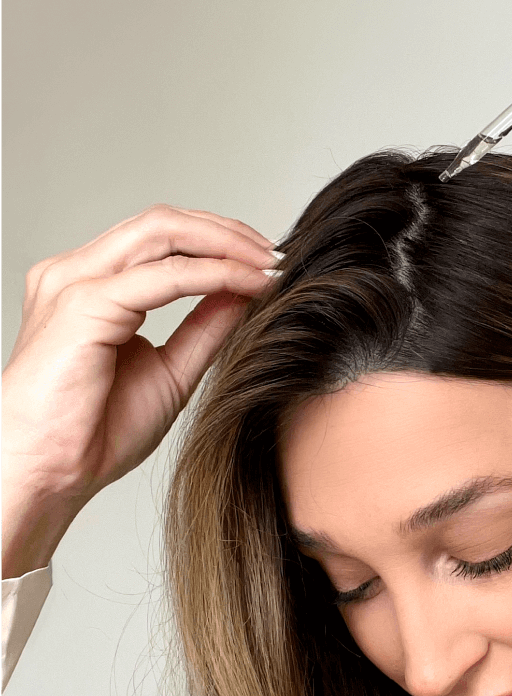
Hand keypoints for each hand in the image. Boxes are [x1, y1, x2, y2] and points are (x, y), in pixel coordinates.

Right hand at [1, 205, 276, 577]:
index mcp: (91, 285)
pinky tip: (247, 285)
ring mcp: (75, 283)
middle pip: (163, 223)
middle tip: (277, 255)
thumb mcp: (173, 369)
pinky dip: (214, 274)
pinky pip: (163, 275)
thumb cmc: (94, 431)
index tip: (268, 263)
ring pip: (162, 233)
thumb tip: (244, 291)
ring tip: (268, 265)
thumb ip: (205, 326)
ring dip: (225, 244)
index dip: (220, 242)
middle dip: (228, 232)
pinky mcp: (84, 304)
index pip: (161, 237)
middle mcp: (77, 273)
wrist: (51, 471)